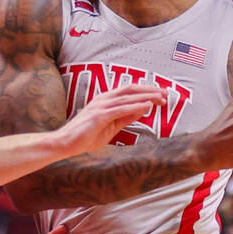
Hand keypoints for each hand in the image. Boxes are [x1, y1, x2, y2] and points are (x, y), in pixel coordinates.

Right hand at [52, 84, 166, 155]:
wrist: (65, 144)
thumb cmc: (85, 137)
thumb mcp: (110, 127)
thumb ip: (124, 118)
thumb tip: (141, 111)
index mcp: (105, 100)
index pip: (129, 91)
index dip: (146, 90)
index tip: (161, 94)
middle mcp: (103, 99)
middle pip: (131, 89)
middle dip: (150, 90)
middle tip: (166, 93)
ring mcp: (100, 106)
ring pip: (128, 97)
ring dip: (146, 97)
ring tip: (161, 98)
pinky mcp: (99, 116)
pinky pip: (121, 109)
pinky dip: (135, 106)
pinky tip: (147, 106)